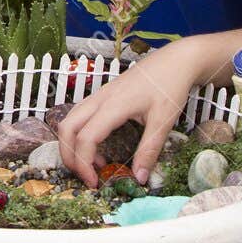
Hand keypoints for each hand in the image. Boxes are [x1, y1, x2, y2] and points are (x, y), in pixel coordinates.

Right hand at [56, 39, 200, 186]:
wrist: (175, 60)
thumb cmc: (170, 85)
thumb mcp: (163, 121)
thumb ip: (149, 150)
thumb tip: (138, 178)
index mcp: (114, 105)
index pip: (86, 138)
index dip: (84, 164)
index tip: (95, 183)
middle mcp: (100, 99)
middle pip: (66, 128)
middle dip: (68, 156)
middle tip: (86, 177)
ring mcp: (99, 95)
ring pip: (69, 120)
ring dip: (72, 145)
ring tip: (93, 165)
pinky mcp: (102, 96)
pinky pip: (79, 116)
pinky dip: (80, 135)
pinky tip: (100, 149)